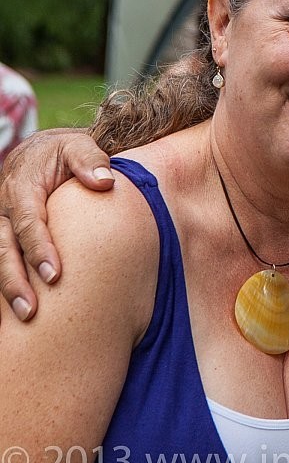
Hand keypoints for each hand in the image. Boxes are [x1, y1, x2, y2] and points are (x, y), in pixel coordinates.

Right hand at [0, 128, 113, 321]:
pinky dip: (3, 284)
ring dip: (8, 288)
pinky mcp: (5, 235)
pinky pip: (1, 259)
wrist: (45, 153)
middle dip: (14, 281)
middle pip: (4, 248)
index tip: (55, 275)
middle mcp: (5, 209)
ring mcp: (1, 224)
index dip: (39, 249)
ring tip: (25, 316)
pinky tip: (10, 314)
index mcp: (22, 188)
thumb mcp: (78, 146)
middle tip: (31, 310)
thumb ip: (90, 160)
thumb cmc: (67, 153)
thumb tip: (105, 182)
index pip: (27, 223)